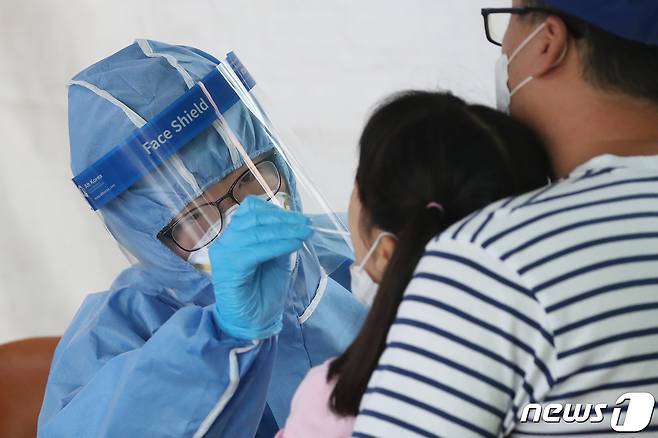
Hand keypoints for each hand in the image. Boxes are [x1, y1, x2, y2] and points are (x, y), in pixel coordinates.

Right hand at [209, 196, 311, 339]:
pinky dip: (277, 245)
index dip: (276, 210)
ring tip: (304, 233)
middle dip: (284, 219)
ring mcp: (224, 253)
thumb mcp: (278, 260)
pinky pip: (254, 250)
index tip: (301, 218)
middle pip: (254, 217)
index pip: (251, 210)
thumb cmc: (264, 291)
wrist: (253, 322)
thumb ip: (281, 241)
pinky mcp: (228, 268)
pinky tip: (294, 245)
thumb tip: (296, 223)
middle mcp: (226, 241)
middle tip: (307, 224)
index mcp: (236, 236)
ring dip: (284, 230)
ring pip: (255, 232)